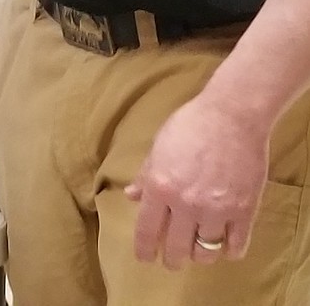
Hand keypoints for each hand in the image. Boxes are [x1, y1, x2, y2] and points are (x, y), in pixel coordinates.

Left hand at [127, 92, 269, 268]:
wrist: (231, 116)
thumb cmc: (191, 124)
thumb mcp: (159, 146)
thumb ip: (146, 174)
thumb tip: (132, 195)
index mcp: (160, 186)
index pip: (147, 229)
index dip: (144, 249)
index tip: (145, 258)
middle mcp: (185, 203)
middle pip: (176, 248)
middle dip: (172, 259)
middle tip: (172, 260)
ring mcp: (216, 210)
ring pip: (205, 253)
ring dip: (199, 256)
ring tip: (197, 250)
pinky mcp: (243, 212)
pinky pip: (235, 247)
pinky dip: (228, 251)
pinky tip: (224, 245)